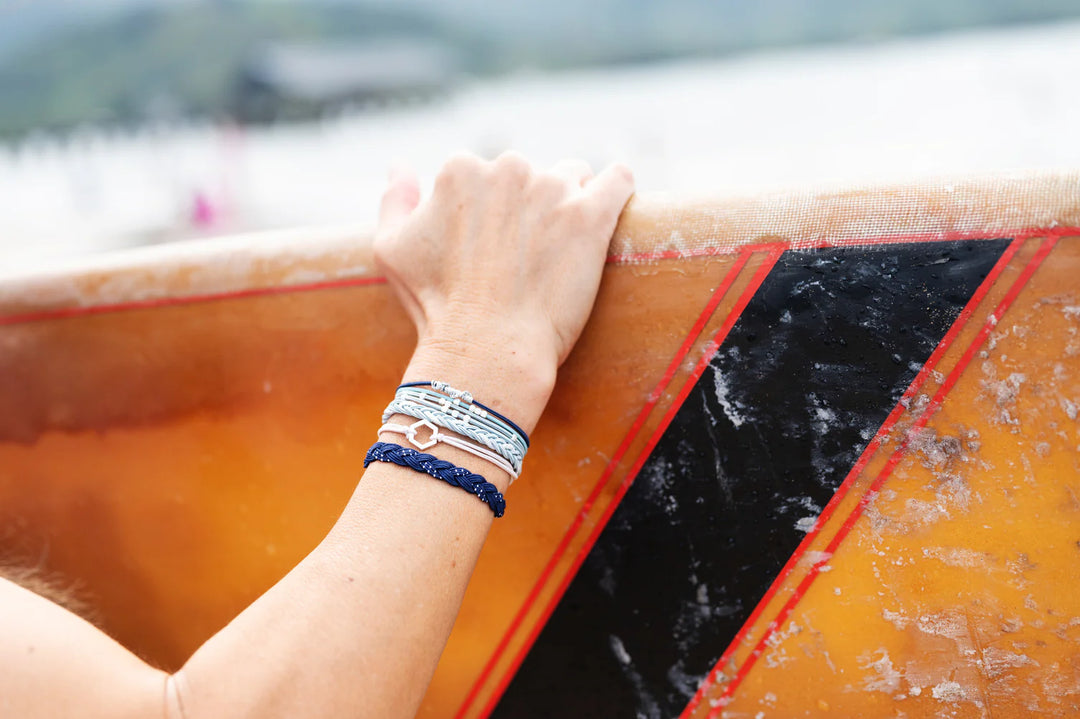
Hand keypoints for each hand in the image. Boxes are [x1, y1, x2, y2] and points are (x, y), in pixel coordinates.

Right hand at [374, 152, 634, 429]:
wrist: (486, 350)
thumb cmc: (436, 306)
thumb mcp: (392, 248)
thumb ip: (395, 198)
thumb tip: (400, 165)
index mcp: (460, 169)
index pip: (485, 172)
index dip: (489, 210)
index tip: (492, 246)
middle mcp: (508, 168)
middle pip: (529, 173)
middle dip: (529, 205)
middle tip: (525, 255)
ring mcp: (553, 188)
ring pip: (573, 176)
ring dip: (569, 201)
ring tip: (563, 247)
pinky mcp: (591, 214)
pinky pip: (619, 178)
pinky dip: (617, 187)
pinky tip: (612, 203)